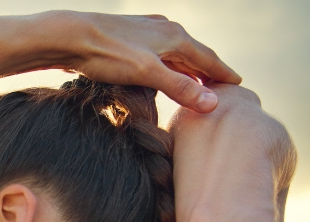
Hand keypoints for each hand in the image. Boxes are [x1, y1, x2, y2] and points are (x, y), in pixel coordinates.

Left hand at [48, 12, 241, 112]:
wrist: (70, 36)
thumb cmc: (108, 55)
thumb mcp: (147, 74)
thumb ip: (180, 88)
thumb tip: (212, 104)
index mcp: (175, 37)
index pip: (208, 59)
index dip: (223, 74)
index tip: (239, 86)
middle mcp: (165, 29)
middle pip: (194, 54)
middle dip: (209, 70)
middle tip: (222, 87)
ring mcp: (147, 31)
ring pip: (176, 52)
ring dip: (188, 67)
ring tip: (197, 82)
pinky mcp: (130, 37)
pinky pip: (159, 52)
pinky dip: (169, 64)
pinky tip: (163, 69)